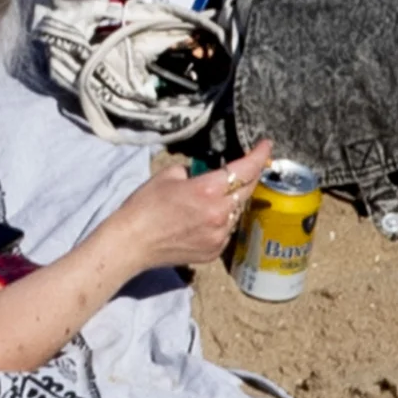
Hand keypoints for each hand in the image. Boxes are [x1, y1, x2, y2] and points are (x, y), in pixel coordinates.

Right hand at [109, 141, 277, 269]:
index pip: (245, 170)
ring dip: (232, 201)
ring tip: (215, 197)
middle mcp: (219, 214)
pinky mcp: (214, 251)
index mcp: (208, 190)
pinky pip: (226, 230)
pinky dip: (221, 221)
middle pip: (247, 190)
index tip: (267, 146)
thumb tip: (202, 174)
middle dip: (249, 176)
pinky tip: (203, 219)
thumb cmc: (143, 207)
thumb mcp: (167, 176)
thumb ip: (192, 172)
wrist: (131, 243)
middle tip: (248, 166)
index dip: (259, 155)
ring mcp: (219, 236)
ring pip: (237, 211)